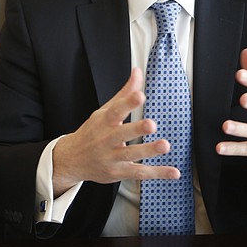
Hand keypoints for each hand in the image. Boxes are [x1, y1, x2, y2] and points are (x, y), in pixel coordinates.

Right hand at [52, 67, 180, 194]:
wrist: (72, 159)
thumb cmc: (92, 132)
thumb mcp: (104, 111)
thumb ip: (124, 94)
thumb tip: (138, 72)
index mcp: (104, 122)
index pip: (115, 110)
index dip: (127, 102)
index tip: (140, 95)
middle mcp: (106, 140)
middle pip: (121, 134)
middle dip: (136, 129)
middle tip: (152, 124)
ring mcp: (111, 158)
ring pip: (131, 155)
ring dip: (149, 151)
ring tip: (165, 146)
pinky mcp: (118, 173)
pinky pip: (139, 173)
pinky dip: (158, 173)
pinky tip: (174, 172)